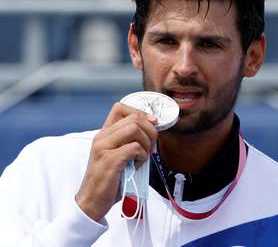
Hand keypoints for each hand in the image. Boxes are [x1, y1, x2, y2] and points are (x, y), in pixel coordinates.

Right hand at [75, 103, 157, 221]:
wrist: (92, 201)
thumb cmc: (109, 179)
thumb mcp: (118, 154)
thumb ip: (130, 140)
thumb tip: (153, 126)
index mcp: (104, 134)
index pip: (120, 108)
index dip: (141, 113)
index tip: (151, 126)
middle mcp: (102, 137)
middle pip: (134, 118)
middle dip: (151, 131)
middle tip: (151, 147)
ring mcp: (104, 148)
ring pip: (135, 129)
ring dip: (147, 143)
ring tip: (143, 157)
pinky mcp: (109, 160)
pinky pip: (134, 147)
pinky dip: (142, 156)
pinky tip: (137, 165)